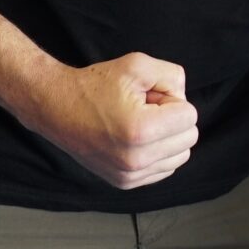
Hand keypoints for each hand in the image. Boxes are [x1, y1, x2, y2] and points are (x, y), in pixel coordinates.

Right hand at [26, 52, 198, 189]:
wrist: (57, 108)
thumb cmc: (97, 85)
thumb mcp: (139, 65)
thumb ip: (174, 77)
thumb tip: (184, 101)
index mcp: (141, 131)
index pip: (190, 116)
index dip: (173, 99)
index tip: (149, 96)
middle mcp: (136, 160)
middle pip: (189, 138)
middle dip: (172, 118)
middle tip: (145, 108)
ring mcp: (129, 176)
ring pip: (180, 156)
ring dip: (167, 136)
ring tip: (141, 122)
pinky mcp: (124, 183)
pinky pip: (164, 168)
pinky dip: (159, 151)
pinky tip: (137, 138)